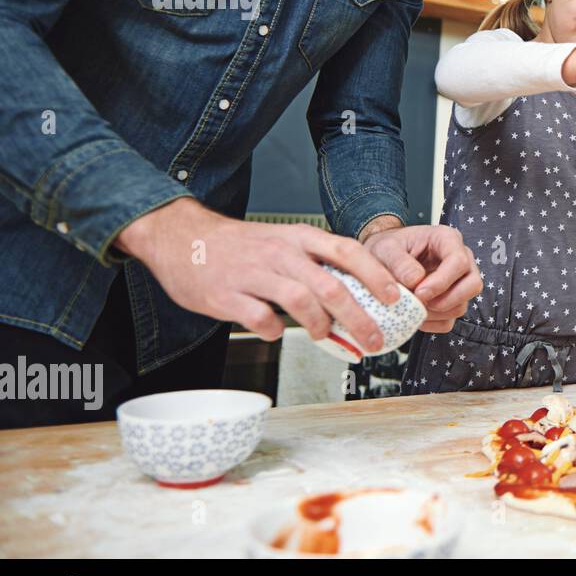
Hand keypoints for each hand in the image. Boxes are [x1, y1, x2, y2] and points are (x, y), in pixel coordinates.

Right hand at [116, 198, 400, 350]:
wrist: (181, 237)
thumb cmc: (240, 245)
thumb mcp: (283, 240)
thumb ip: (314, 263)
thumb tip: (355, 293)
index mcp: (299, 237)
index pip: (348, 251)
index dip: (376, 275)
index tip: (395, 297)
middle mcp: (280, 253)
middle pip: (332, 286)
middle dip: (359, 317)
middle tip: (374, 338)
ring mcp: (253, 273)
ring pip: (301, 300)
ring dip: (320, 325)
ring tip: (325, 336)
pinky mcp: (226, 295)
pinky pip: (259, 317)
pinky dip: (273, 331)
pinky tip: (276, 333)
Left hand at [361, 223, 481, 332]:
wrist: (381, 260)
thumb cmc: (387, 249)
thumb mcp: (385, 248)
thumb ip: (398, 261)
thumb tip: (415, 280)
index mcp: (447, 240)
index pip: (459, 261)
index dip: (442, 281)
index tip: (419, 292)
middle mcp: (461, 260)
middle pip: (473, 285)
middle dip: (447, 300)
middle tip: (421, 302)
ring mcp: (459, 283)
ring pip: (462, 306)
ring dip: (436, 313)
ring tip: (412, 307)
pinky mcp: (450, 303)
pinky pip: (449, 321)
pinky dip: (431, 323)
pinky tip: (414, 315)